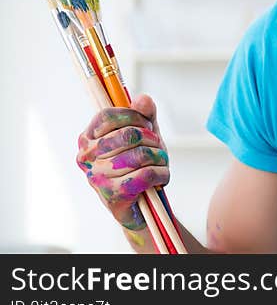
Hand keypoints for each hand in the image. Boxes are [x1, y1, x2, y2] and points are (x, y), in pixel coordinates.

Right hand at [76, 94, 169, 229]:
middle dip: (152, 138)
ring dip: (160, 157)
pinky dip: (162, 173)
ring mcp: (97, 176)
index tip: (146, 125)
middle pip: (129, 134)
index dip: (135, 116)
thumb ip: (144, 114)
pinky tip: (161, 176)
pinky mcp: (112, 195)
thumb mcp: (142, 134)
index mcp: (88, 138)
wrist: (138, 205)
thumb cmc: (138, 164)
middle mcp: (86, 157)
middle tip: (157, 147)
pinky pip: (147, 174)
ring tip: (160, 162)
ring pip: (141, 154)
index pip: (109, 115)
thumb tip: (143, 99)